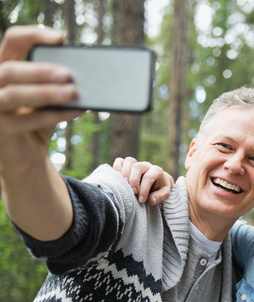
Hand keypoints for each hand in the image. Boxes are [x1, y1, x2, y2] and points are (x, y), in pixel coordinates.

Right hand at [0, 26, 82, 240]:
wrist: (28, 155)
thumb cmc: (39, 119)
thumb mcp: (49, 97)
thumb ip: (59, 83)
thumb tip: (88, 73)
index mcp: (4, 67)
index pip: (12, 40)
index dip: (33, 35)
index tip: (60, 38)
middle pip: (10, 69)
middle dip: (40, 70)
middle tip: (69, 74)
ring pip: (14, 94)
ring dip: (46, 92)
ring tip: (74, 93)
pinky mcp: (0, 131)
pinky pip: (26, 121)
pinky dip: (54, 115)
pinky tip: (75, 112)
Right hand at [113, 156, 173, 204]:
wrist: (158, 182)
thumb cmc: (160, 188)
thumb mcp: (165, 194)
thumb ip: (160, 196)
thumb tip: (151, 200)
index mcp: (156, 171)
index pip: (149, 177)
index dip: (144, 189)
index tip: (141, 200)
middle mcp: (146, 165)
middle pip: (137, 167)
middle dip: (134, 180)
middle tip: (133, 192)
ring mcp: (136, 163)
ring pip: (129, 161)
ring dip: (125, 173)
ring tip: (125, 185)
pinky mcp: (127, 165)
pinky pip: (119, 161)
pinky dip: (117, 168)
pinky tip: (118, 179)